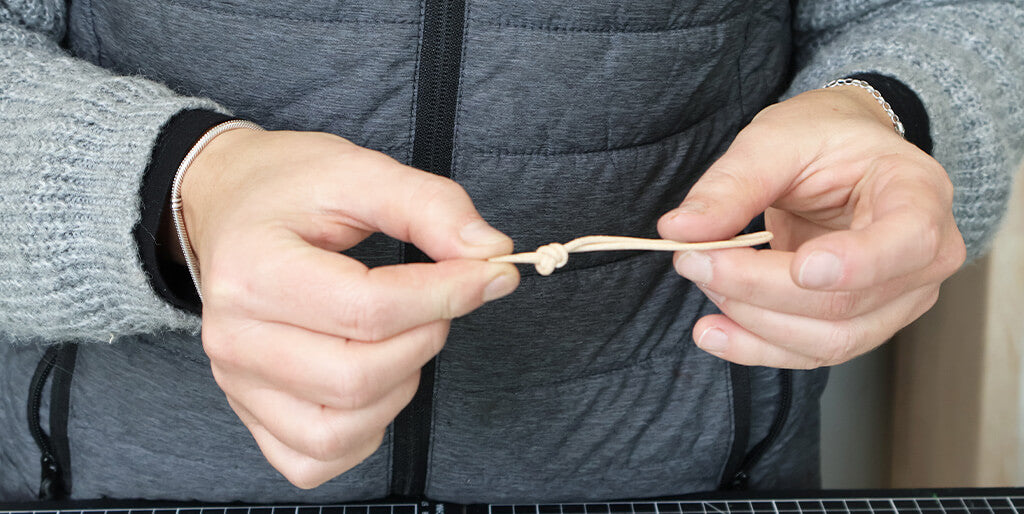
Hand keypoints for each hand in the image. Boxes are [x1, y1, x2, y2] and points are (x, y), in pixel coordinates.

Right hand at [179, 129, 518, 486]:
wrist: (229, 206)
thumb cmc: (290, 189)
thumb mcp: (359, 171)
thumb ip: (430, 206)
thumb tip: (490, 253)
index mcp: (252, 271)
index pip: (368, 310)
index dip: (447, 296)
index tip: (488, 273)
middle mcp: (234, 338)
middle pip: (357, 378)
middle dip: (425, 338)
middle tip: (437, 301)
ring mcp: (237, 385)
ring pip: (339, 430)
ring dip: (399, 386)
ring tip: (402, 336)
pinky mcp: (250, 415)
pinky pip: (315, 459)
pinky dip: (363, 432)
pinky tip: (375, 380)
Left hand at [657, 87, 965, 368]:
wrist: (841, 159)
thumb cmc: (822, 140)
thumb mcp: (775, 140)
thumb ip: (731, 185)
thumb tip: (680, 228)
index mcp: (919, 194)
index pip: (909, 241)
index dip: (856, 264)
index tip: (799, 266)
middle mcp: (923, 259)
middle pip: (847, 303)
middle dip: (760, 289)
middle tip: (695, 260)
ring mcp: (897, 301)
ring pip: (828, 340)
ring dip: (752, 320)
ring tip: (702, 282)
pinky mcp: (861, 325)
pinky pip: (810, 353)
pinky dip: (755, 347)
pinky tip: (713, 331)